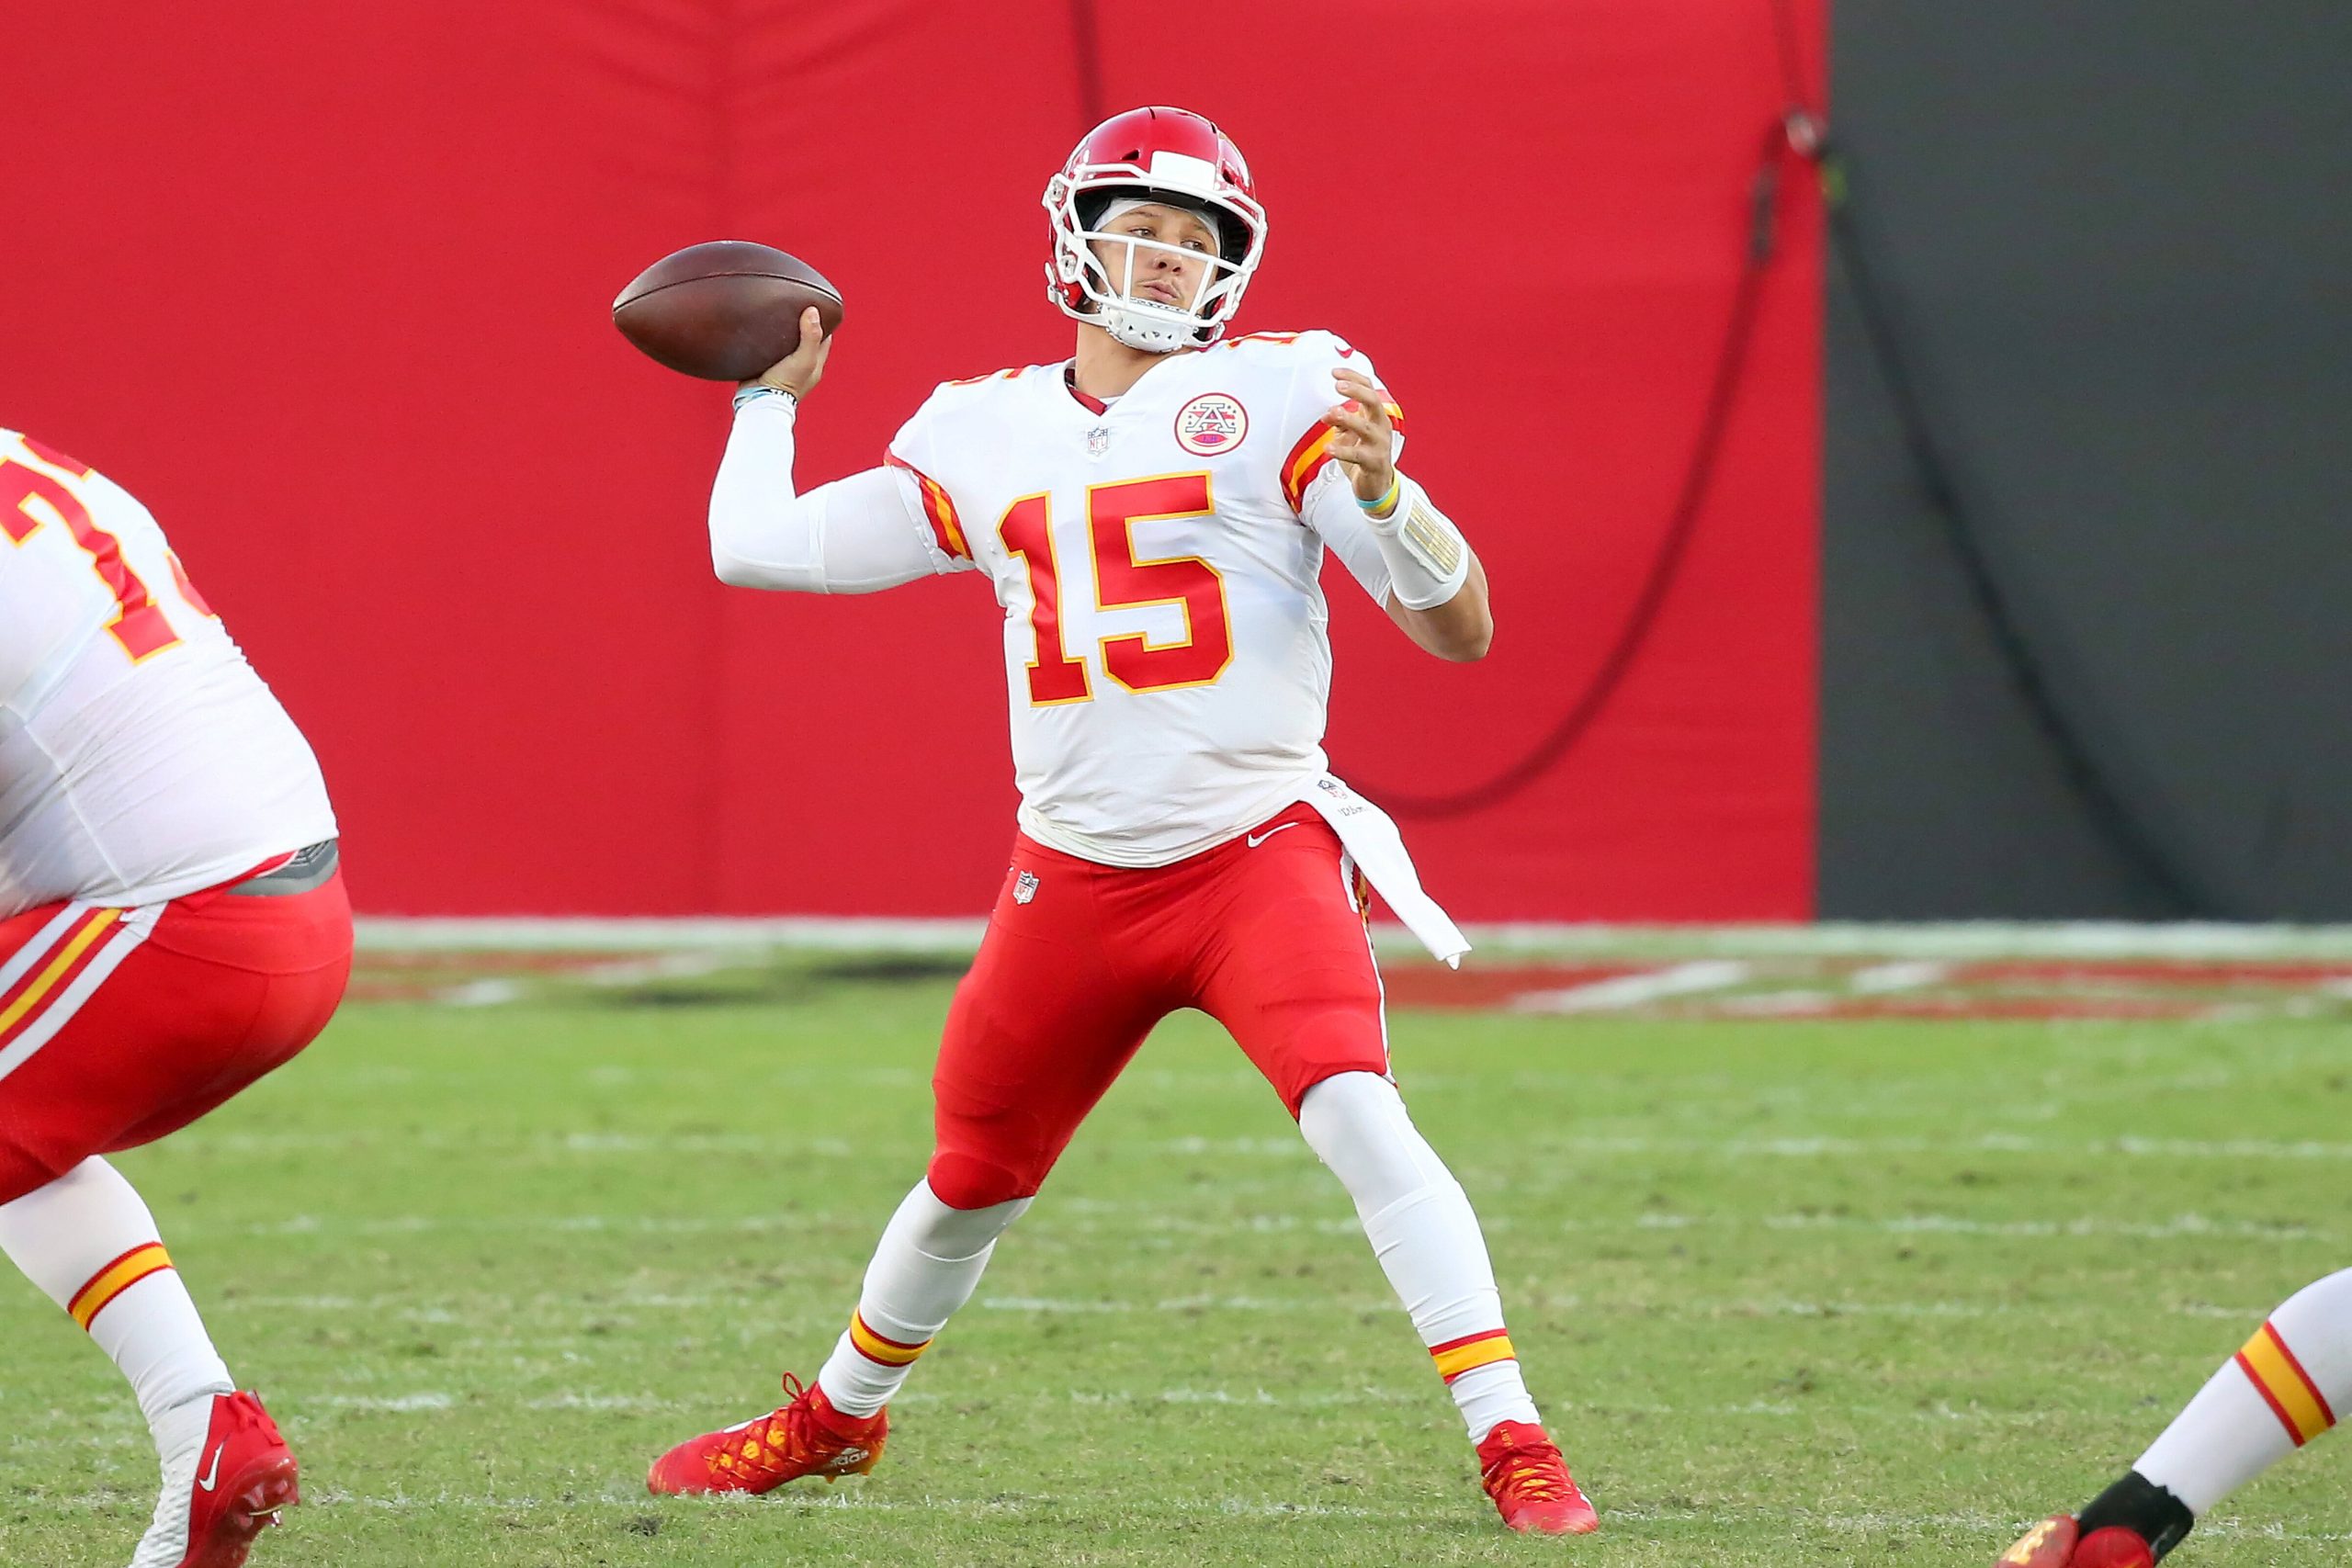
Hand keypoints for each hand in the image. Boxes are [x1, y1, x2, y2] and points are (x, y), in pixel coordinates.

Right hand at [744, 307, 832, 399]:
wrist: (760, 400)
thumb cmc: (786, 384)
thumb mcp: (804, 359)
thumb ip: (811, 336)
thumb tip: (813, 311)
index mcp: (815, 363)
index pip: (824, 338)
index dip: (822, 322)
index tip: (815, 307)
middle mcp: (801, 365)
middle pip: (805, 339)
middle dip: (802, 324)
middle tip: (795, 308)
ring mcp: (783, 366)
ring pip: (786, 344)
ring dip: (783, 332)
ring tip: (777, 315)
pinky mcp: (766, 367)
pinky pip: (769, 349)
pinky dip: (768, 340)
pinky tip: (762, 331)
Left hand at [1322, 366, 1397, 506]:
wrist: (1376, 486)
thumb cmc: (1363, 455)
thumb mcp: (1349, 434)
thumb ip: (1340, 421)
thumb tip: (1327, 414)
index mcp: (1375, 415)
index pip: (1369, 389)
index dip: (1354, 378)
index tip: (1335, 372)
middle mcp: (1381, 426)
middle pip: (1373, 401)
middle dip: (1356, 391)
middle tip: (1338, 386)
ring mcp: (1379, 444)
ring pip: (1365, 427)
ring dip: (1348, 418)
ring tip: (1330, 413)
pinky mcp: (1374, 463)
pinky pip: (1358, 455)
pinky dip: (1342, 450)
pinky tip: (1328, 448)